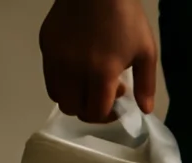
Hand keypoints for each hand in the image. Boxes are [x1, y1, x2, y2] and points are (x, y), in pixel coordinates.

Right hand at [39, 0, 157, 122]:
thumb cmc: (127, 18)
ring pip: (57, 96)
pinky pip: (49, 75)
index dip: (107, 114)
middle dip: (89, 109)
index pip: (95, 112)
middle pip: (73, 109)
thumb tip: (144, 110)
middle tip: (102, 93)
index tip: (116, 100)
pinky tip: (76, 66)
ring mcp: (56, 58)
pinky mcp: (46, 46)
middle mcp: (73, 70)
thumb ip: (145, 84)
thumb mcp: (146, 51)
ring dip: (73, 97)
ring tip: (87, 81)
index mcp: (101, 74)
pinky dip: (61, 80)